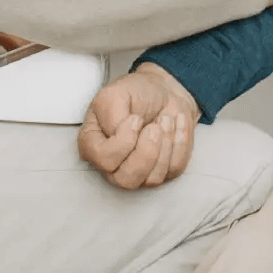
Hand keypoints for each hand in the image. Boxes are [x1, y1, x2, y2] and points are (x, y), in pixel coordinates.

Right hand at [79, 64, 199, 188]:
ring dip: (165, 144)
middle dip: (147, 151)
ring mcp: (138, 172)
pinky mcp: (163, 171)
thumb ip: (111, 115)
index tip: (135, 118)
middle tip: (154, 127)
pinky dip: (180, 143)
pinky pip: (174, 168)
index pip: (105, 160)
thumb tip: (121, 133)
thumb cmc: (136, 93)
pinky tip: (175, 126)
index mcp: (92, 146)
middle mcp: (113, 165)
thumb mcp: (115, 93)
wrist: (163, 92)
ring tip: (165, 120)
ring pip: (152, 179)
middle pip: (127, 180)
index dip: (123, 141)